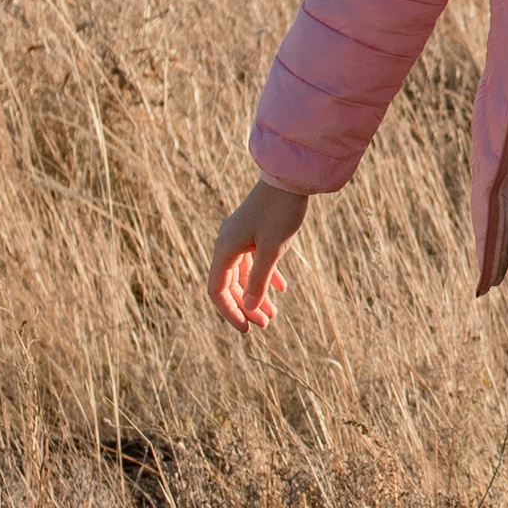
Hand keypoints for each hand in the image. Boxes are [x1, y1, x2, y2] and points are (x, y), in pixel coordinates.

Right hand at [209, 179, 311, 328]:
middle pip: (230, 284)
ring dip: (256, 294)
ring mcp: (240, 237)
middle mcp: (228, 243)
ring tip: (273, 314)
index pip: (217, 290)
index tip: (247, 330)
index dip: (229, 312)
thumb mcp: (272, 251)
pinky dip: (266, 276)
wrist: (290, 178)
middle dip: (246, 306)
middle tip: (266, 324)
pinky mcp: (254, 231)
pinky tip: (282, 289)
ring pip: (244, 274)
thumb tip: (248, 308)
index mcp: (225, 248)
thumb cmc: (280, 212)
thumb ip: (259, 281)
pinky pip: (254, 260)